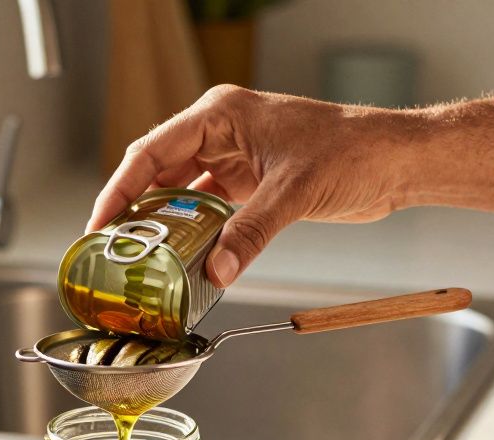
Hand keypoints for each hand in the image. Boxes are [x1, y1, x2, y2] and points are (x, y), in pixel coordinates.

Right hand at [87, 86, 419, 287]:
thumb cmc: (352, 150)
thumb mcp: (294, 192)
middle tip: (113, 250)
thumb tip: (217, 270)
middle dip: (135, 212)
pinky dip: (195, 233)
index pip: (150, 152)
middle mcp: (220, 132)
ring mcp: (234, 157)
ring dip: (164, 225)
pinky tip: (183, 257)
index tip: (100, 225)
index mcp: (220, 114)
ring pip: (180, 193)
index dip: (118, 189)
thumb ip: (250, 232)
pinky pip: (207, 209)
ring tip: (141, 259)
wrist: (393, 161)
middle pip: (158, 173)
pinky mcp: (249, 183)